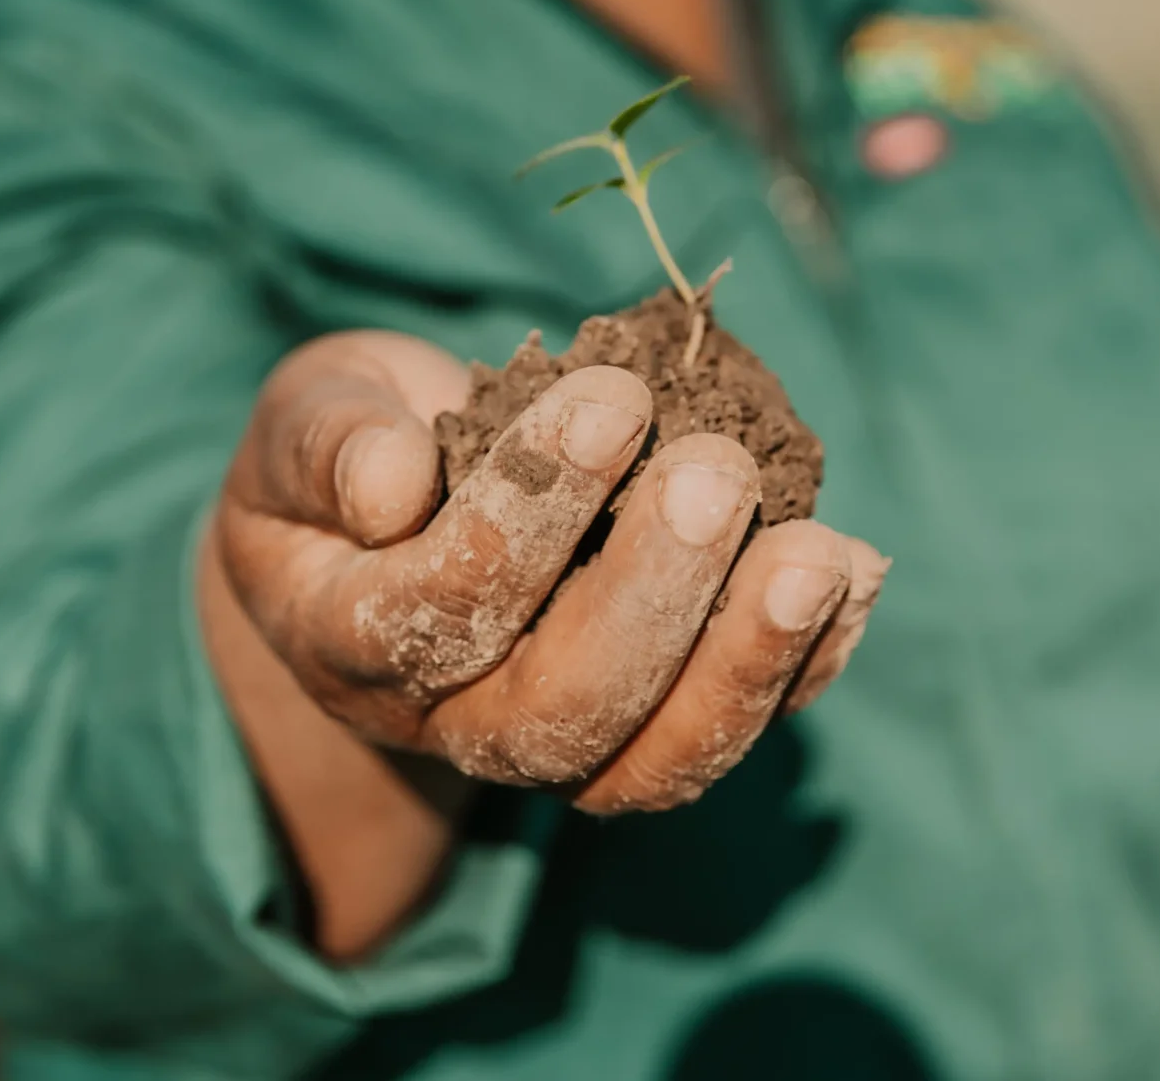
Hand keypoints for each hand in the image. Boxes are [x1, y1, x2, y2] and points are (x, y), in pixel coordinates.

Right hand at [211, 330, 886, 814]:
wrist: (375, 542)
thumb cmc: (350, 449)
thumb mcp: (307, 417)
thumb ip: (327, 441)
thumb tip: (390, 481)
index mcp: (350, 639)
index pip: (438, 612)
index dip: (529, 514)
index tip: (613, 402)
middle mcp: (453, 720)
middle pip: (559, 710)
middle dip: (654, 592)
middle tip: (719, 471)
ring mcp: (555, 743)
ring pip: (654, 758)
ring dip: (748, 660)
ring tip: (819, 556)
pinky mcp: (645, 732)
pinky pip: (727, 733)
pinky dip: (802, 666)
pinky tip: (852, 574)